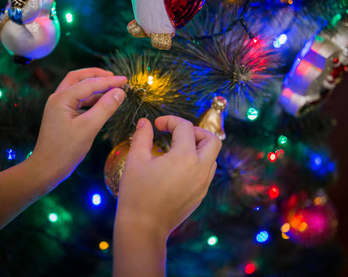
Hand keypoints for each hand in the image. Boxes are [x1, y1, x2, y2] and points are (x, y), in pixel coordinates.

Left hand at [28, 68, 126, 190]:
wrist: (46, 169)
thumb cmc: (65, 150)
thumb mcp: (88, 128)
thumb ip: (105, 108)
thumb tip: (120, 93)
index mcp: (62, 99)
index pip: (89, 84)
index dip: (109, 81)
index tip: (126, 81)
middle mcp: (58, 98)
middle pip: (79, 78)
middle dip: (97, 76)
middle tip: (115, 78)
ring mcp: (59, 107)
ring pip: (78, 89)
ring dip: (95, 87)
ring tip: (113, 90)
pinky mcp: (62, 116)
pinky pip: (78, 101)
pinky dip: (91, 99)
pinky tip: (103, 104)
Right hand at [116, 115, 220, 238]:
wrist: (144, 228)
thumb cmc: (136, 193)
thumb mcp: (135, 160)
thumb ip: (142, 137)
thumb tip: (145, 122)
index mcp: (184, 157)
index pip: (185, 127)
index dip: (170, 120)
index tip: (156, 125)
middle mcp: (200, 169)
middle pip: (212, 140)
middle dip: (195, 131)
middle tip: (176, 134)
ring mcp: (202, 184)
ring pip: (212, 157)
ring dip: (198, 148)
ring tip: (176, 150)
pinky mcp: (200, 195)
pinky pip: (206, 173)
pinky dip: (197, 163)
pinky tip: (177, 168)